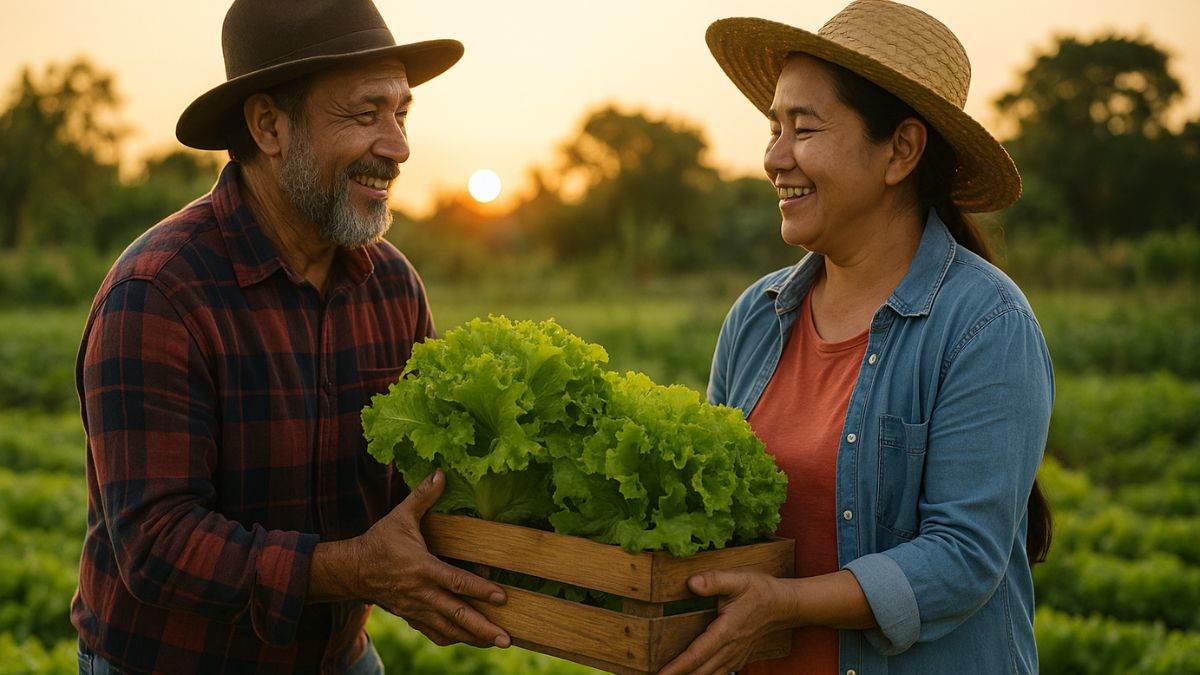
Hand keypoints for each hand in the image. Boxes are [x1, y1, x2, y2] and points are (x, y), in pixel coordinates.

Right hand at [354, 469, 510, 648]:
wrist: (351, 571)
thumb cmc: (379, 542)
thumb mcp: (400, 516)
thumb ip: (423, 497)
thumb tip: (441, 473)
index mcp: (422, 568)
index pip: (456, 581)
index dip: (480, 590)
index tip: (503, 597)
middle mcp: (421, 593)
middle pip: (456, 614)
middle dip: (483, 628)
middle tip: (506, 640)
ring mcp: (416, 609)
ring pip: (448, 629)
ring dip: (473, 638)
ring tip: (496, 642)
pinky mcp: (411, 617)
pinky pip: (434, 633)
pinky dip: (452, 638)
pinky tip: (469, 640)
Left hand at [658, 569, 792, 674]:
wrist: (783, 606)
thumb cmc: (760, 591)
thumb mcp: (739, 579)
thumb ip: (714, 581)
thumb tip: (691, 583)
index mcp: (727, 631)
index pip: (698, 653)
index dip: (678, 666)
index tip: (661, 674)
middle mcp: (730, 648)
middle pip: (700, 671)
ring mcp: (735, 656)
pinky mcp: (737, 658)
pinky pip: (718, 673)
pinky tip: (692, 674)